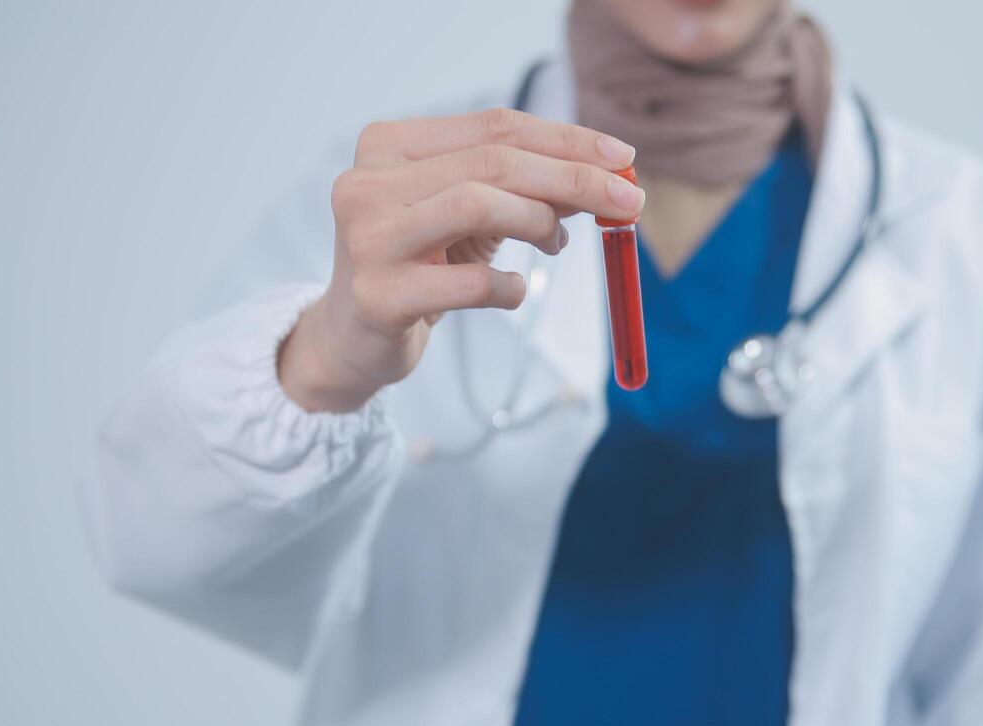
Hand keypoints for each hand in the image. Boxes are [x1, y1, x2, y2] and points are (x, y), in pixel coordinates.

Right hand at [278, 108, 643, 412]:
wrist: (354, 340)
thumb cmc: (422, 265)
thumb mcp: (472, 217)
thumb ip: (526, 189)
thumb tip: (608, 174)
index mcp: (389, 145)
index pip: (493, 128)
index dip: (566, 139)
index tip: (623, 157)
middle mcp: (368, 182)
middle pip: (492, 163)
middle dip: (573, 178)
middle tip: (629, 203)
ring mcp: (368, 239)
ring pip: (475, 204)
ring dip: (539, 221)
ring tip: (556, 243)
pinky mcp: (378, 296)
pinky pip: (469, 283)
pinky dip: (509, 286)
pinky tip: (514, 290)